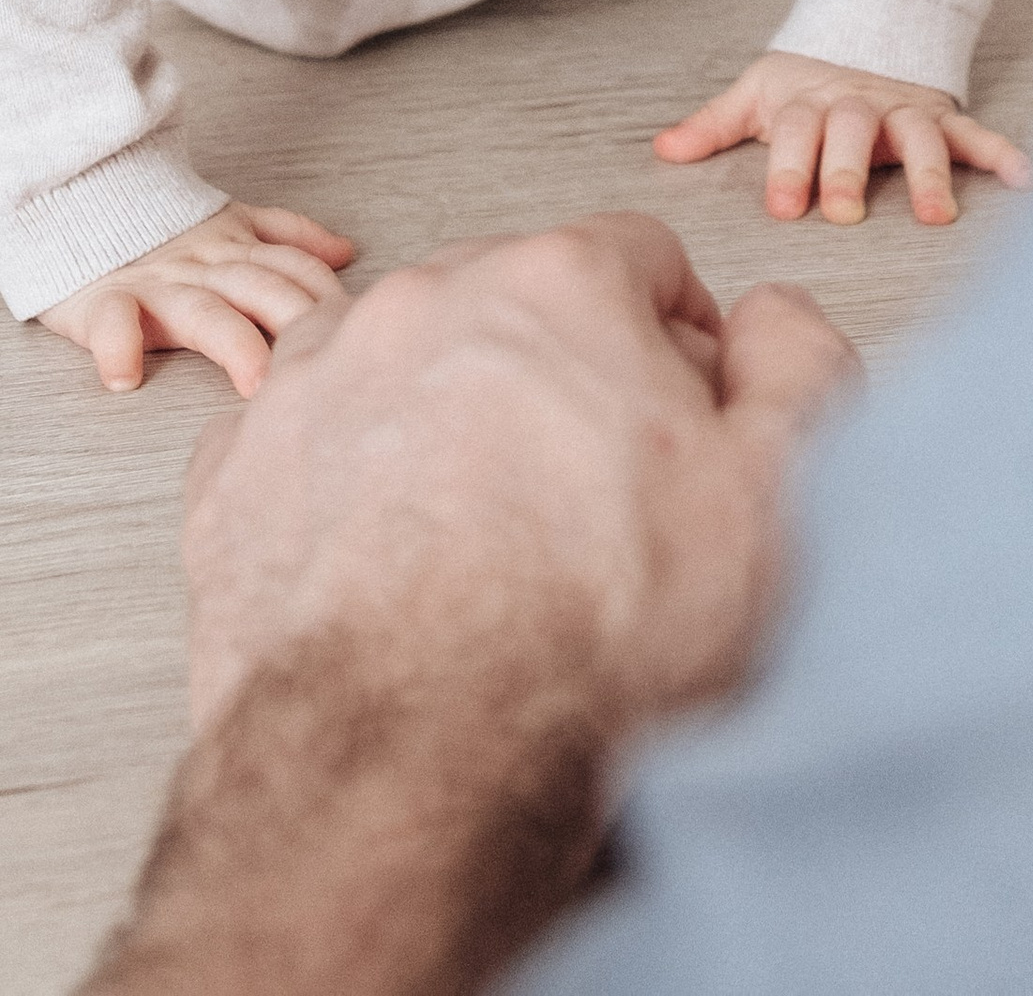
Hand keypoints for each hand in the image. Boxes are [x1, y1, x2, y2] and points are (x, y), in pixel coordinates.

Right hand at [38, 201, 357, 397]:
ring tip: (255, 380)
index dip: (326, 297)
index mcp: (235, 251)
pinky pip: (109, 322)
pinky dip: (116, 346)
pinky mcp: (102, 300)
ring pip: (199, 311)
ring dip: (231, 343)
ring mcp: (154, 285)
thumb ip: (287, 237)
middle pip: (258, 289)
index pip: (291, 270)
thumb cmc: (162, 231)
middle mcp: (202, 267)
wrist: (82, 198)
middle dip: (294, 321)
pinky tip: (124, 376)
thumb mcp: (232, 223)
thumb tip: (345, 252)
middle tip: (324, 363)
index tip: (358, 330)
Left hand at [181, 214, 857, 737]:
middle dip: (562, 373)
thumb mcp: (776, 500)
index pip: (642, 259)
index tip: (680, 418)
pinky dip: (350, 480)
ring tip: (487, 531)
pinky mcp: (234, 474)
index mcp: (554, 284)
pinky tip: (394, 560)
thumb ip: (799, 369)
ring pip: (407, 359)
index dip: (680, 341)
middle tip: (593, 492)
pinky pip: (310, 439)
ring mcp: (313, 382)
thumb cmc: (583, 646)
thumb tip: (771, 320)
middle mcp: (421, 302)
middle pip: (518, 301)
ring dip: (449, 414)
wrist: (406, 773)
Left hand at [655, 50, 1032, 226]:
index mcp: (810, 102)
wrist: (868, 22)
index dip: (790, 166)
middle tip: (843, 209)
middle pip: (854, 130)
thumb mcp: (758, 93)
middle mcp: (859, 105)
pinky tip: (1028, 179)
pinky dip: (1003, 154)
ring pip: (918, 136)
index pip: (797, 131)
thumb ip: (714, 126)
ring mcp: (905, 110)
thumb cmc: (806, 80)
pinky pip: (976, 133)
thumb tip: (662, 151)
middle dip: (849, 168)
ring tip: (935, 214)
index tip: (785, 206)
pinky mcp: (943, 115)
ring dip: (927, 173)